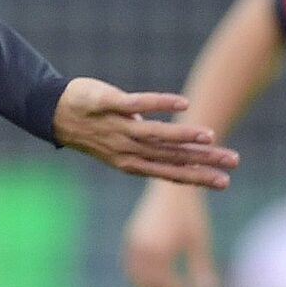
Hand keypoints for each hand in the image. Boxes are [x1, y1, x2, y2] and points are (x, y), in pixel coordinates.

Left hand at [52, 79, 237, 189]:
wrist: (53, 113)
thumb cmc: (94, 128)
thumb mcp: (122, 144)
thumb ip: (149, 146)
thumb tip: (176, 149)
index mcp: (131, 162)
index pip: (169, 173)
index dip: (197, 178)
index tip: (224, 182)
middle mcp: (126, 149)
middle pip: (170, 157)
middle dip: (203, 161)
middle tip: (232, 164)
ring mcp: (117, 128)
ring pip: (155, 135)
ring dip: (184, 136)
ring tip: (211, 137)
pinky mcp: (108, 105)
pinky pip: (136, 105)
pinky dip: (160, 104)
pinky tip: (182, 104)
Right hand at [121, 180, 220, 286]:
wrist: (170, 187)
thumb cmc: (189, 213)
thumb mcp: (199, 241)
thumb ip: (201, 269)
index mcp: (158, 254)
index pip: (165, 285)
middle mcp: (141, 251)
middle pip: (147, 285)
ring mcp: (132, 245)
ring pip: (135, 277)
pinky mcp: (130, 238)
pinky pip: (130, 265)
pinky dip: (140, 276)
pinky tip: (154, 276)